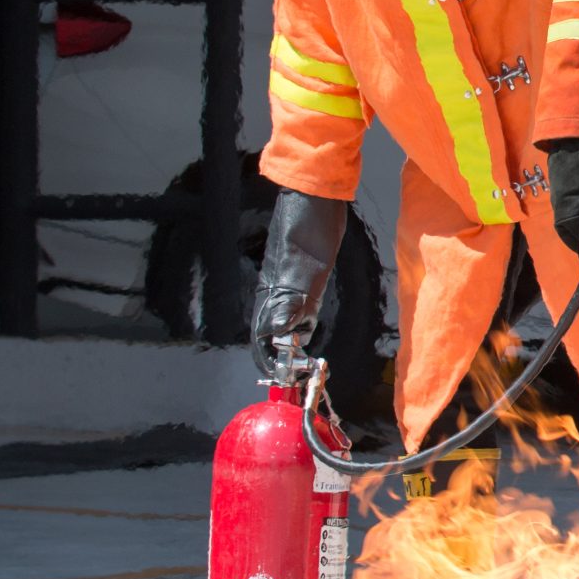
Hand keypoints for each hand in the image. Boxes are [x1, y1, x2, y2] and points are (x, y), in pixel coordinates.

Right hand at [249, 189, 346, 374]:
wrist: (316, 198)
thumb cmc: (309, 230)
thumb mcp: (304, 270)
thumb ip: (291, 303)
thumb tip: (279, 336)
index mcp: (270, 294)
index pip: (262, 339)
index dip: (270, 362)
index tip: (283, 380)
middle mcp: (273, 292)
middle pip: (269, 334)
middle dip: (277, 358)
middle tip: (294, 376)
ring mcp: (286, 283)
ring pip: (281, 321)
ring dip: (289, 342)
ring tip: (300, 361)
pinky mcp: (300, 274)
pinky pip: (294, 307)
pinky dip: (299, 324)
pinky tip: (308, 328)